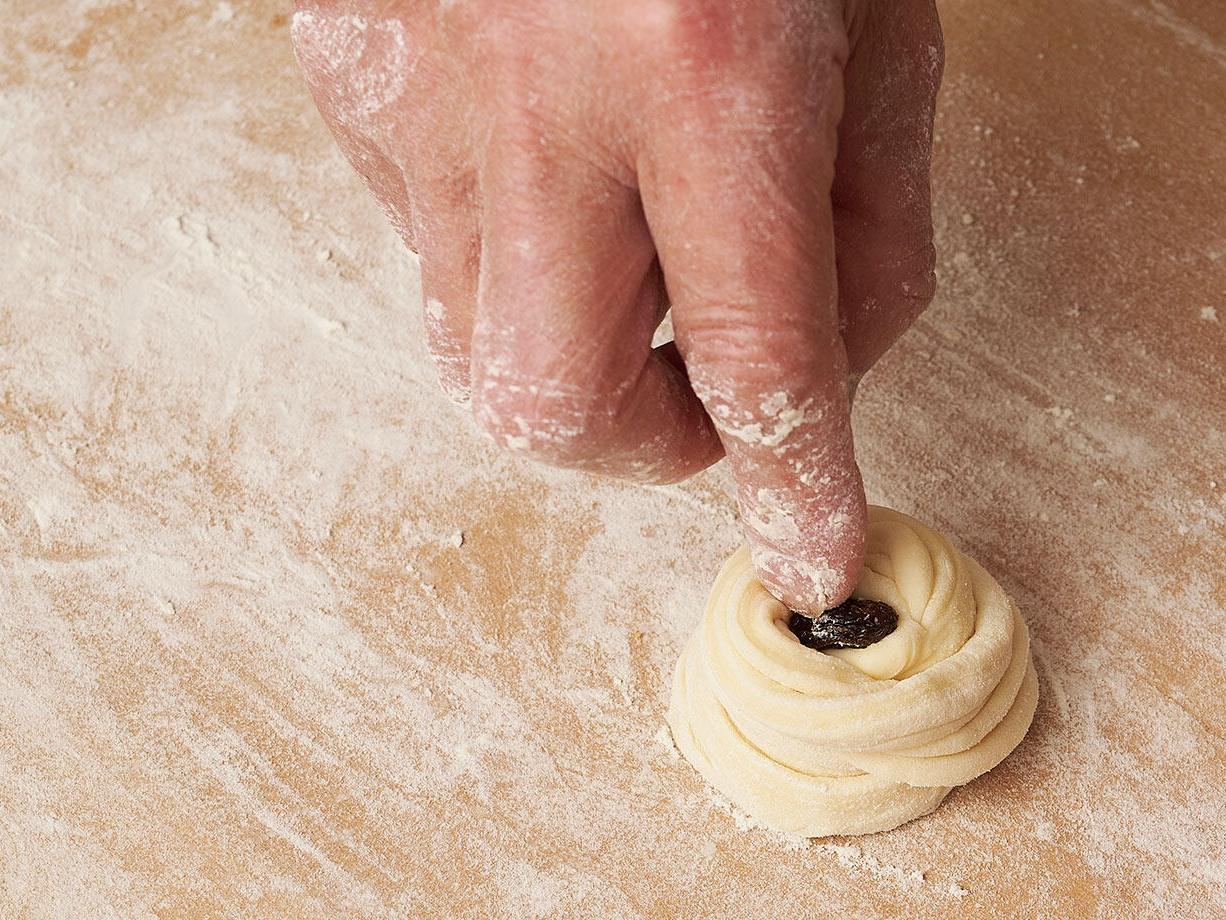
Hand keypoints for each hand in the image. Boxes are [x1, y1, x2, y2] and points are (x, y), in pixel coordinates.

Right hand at [290, 0, 942, 612]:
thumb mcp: (881, 28)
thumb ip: (871, 222)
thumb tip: (830, 378)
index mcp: (709, 71)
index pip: (757, 361)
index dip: (791, 488)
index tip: (812, 560)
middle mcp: (544, 96)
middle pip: (552, 405)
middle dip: (643, 448)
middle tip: (703, 401)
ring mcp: (419, 86)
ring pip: (467, 339)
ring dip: (572, 342)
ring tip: (632, 243)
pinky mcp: (343, 69)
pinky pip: (418, 236)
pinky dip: (501, 245)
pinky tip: (548, 152)